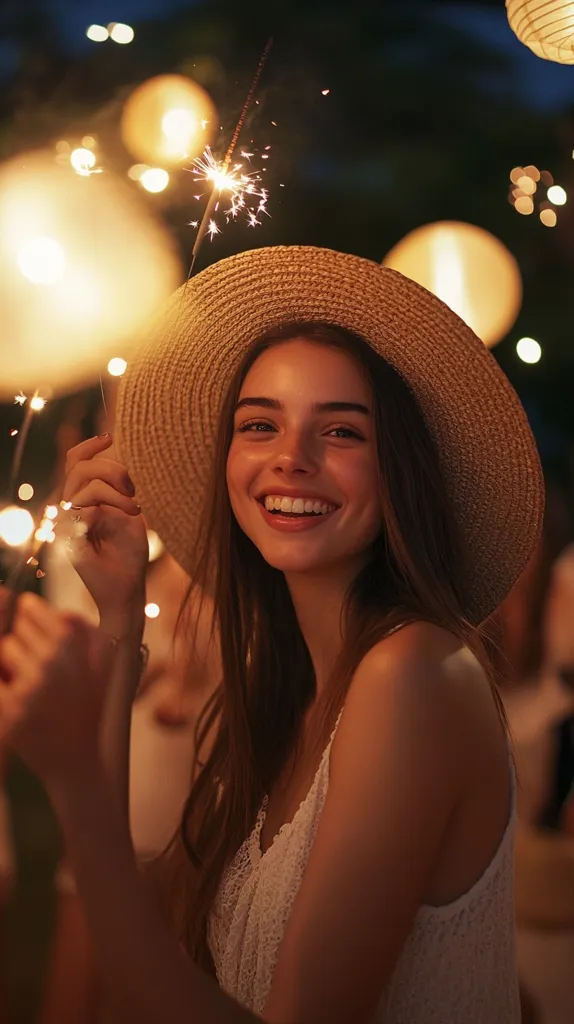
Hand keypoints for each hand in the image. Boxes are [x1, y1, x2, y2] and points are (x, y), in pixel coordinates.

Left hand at [0, 592, 111, 786]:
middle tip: (39, 667)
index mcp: (73, 646)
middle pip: (15, 628)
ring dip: (11, 663)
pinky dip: (4, 683)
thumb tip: (59, 612)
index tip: (37, 635)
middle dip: (24, 643)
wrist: (75, 760)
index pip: (31, 608)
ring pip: (3, 649)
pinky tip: (18, 696)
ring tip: (30, 683)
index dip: (31, 618)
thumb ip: (83, 630)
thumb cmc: (86, 709)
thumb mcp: (100, 666)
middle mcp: (52, 661)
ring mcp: (29, 684)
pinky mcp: (10, 706)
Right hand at [62, 435, 148, 618]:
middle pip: (79, 469)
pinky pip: (85, 510)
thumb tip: (112, 464)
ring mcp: (66, 527)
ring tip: (135, 509)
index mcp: (80, 502)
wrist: (129, 589)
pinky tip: (131, 517)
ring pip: (85, 486)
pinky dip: (112, 507)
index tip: (110, 438)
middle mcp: (68, 511)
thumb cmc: (129, 554)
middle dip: (112, 470)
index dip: (88, 446)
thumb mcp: (127, 513)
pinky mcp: (70, 542)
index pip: (73, 464)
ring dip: (117, 492)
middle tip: (133, 490)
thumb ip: (117, 490)